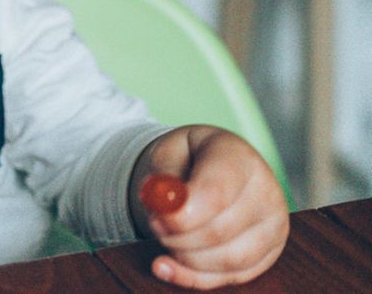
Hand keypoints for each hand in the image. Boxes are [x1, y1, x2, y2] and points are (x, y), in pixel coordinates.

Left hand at [130, 126, 288, 288]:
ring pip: (228, 260)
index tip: (158, 218)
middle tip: (155, 224)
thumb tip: (161, 202)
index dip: (184, 214)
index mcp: (238, 159)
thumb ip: (163, 175)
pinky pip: (230, 276)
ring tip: (165, 236)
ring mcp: (273, 226)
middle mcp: (266, 193)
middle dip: (177, 236)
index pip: (217, 193)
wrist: (211, 166)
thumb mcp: (168, 151)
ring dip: (184, 256)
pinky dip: (192, 277)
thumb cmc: (188, 159)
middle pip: (221, 231)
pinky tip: (165, 267)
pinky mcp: (269, 253)